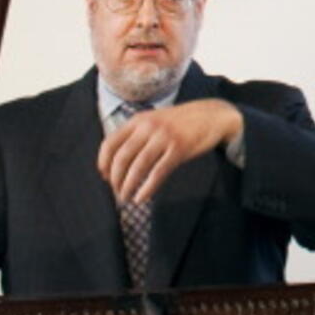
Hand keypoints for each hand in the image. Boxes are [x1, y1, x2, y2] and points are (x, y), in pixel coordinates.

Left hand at [98, 98, 245, 205]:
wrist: (211, 116)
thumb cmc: (179, 123)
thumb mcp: (153, 121)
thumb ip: (136, 135)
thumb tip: (116, 162)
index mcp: (137, 120)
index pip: (110, 143)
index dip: (103, 163)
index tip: (105, 177)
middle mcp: (148, 127)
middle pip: (122, 158)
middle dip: (116, 179)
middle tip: (116, 192)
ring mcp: (164, 137)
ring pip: (138, 167)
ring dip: (128, 186)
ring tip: (126, 198)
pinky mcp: (179, 149)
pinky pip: (158, 173)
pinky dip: (147, 188)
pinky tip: (141, 198)